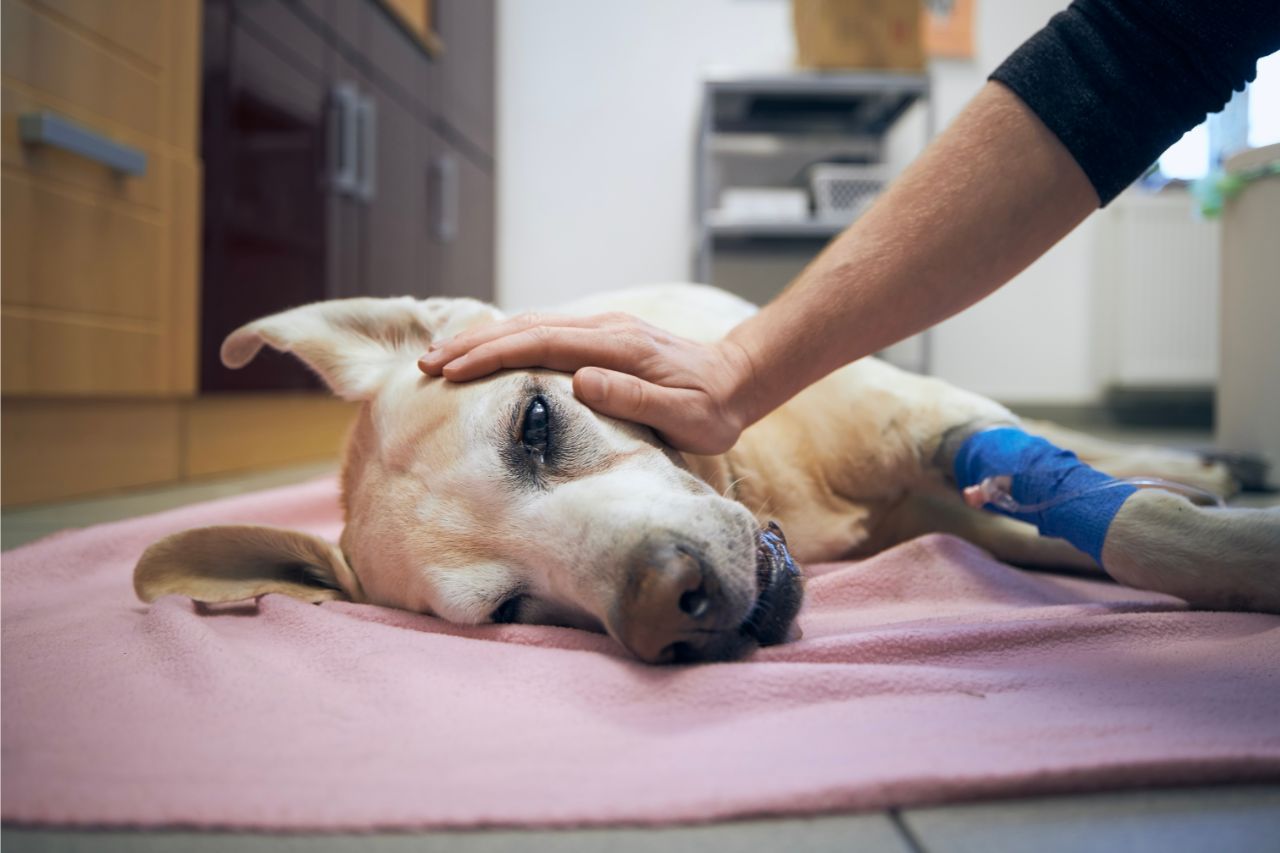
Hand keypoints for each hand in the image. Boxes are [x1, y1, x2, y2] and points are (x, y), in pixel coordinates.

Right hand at [417, 312, 757, 454]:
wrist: (738, 379)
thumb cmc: (712, 409)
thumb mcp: (685, 416)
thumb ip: (634, 397)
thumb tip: (580, 379)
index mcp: (618, 346)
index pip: (542, 344)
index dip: (493, 355)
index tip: (453, 371)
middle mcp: (605, 328)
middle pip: (526, 327)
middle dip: (472, 344)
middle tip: (425, 362)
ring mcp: (602, 328)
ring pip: (530, 325)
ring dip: (483, 339)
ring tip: (440, 356)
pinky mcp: (600, 336)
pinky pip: (543, 330)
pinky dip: (506, 337)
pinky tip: (483, 349)